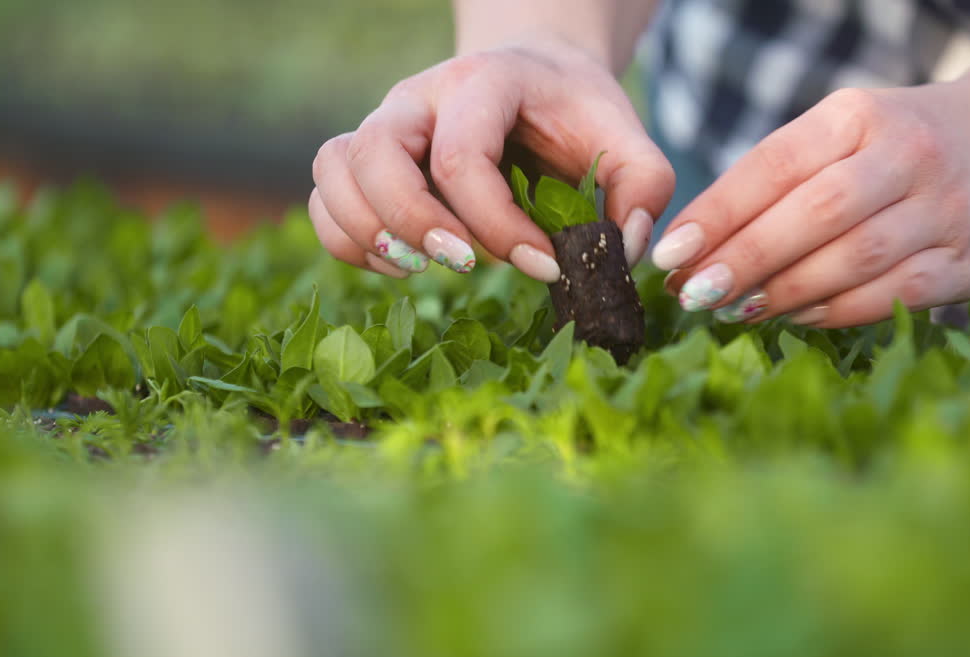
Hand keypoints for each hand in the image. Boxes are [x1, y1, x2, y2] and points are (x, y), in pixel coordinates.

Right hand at [310, 37, 674, 281]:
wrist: (533, 75)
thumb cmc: (574, 113)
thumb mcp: (624, 137)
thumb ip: (644, 186)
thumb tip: (625, 252)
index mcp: (482, 83)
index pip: (463, 158)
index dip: (498, 226)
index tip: (545, 266)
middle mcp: (419, 98)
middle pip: (375, 154)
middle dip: (415, 225)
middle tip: (467, 265)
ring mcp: (384, 124)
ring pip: (334, 170)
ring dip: (369, 233)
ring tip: (423, 268)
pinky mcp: (366, 157)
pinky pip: (325, 197)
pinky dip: (348, 241)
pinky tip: (401, 266)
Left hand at [656, 82, 969, 326]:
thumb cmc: (898, 148)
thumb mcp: (843, 134)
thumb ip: (778, 180)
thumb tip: (695, 247)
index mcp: (859, 115)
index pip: (775, 164)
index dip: (717, 213)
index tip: (669, 253)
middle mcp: (906, 155)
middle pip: (813, 214)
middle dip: (744, 259)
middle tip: (692, 294)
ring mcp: (943, 209)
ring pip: (852, 258)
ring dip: (784, 292)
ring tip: (732, 310)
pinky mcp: (969, 262)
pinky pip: (892, 294)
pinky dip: (835, 312)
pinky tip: (793, 319)